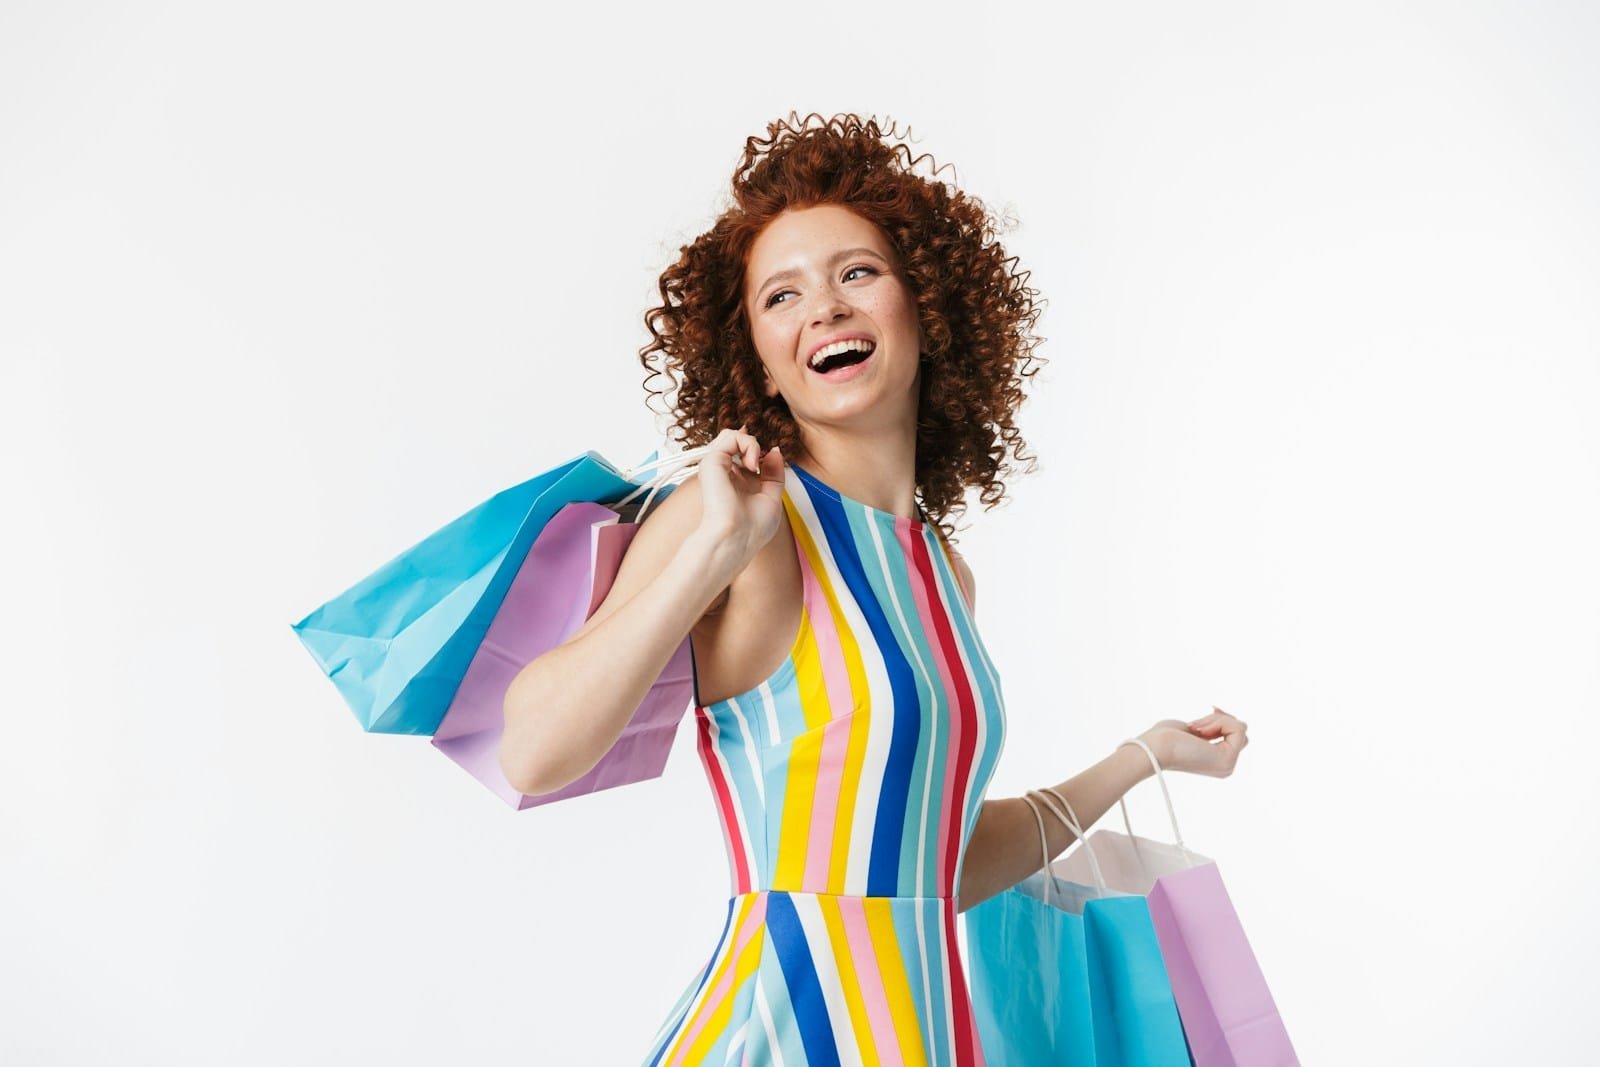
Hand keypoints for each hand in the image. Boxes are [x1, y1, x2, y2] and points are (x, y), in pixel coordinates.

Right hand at [694, 424, 785, 565]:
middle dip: (755, 446)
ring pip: (732, 434)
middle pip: (736, 441)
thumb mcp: (772, 497)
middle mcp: (723, 472)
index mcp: (734, 480)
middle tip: (762, 464)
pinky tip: (753, 464)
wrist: (735, 539)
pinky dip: (749, 444)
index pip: (744, 453)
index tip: (771, 462)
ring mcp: (716, 465)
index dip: (759, 452)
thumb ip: (774, 473)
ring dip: (752, 444)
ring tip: (755, 464)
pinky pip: (731, 436)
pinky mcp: (711, 461)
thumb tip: (775, 450)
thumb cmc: (752, 528)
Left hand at [1135, 707, 1248, 777]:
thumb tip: (1221, 712)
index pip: (1234, 735)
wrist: (1154, 748)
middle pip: (1240, 731)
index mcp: (1217, 760)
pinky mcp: (1228, 759)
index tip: (1199, 721)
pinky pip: (1238, 728)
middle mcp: (1226, 765)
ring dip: (1217, 720)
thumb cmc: (1164, 738)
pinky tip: (1200, 731)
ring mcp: (1228, 764)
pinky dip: (1219, 722)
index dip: (1221, 721)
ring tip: (1195, 728)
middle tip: (1196, 726)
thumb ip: (1210, 727)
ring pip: (1240, 727)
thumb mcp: (1193, 729)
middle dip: (1219, 719)